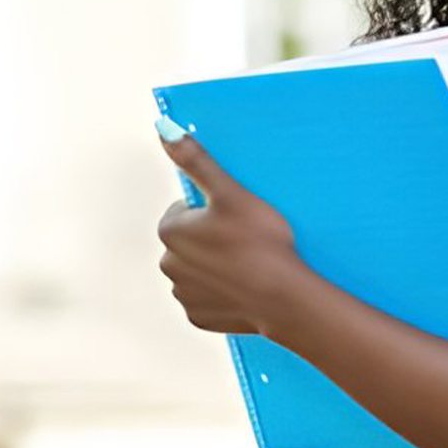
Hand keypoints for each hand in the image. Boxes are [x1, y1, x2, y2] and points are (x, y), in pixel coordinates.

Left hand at [156, 123, 311, 335]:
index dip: (213, 209)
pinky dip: (224, 292)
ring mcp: (184, 294)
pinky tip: (245, 285)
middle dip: (212, 238)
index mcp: (170, 231)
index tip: (237, 216)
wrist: (284, 297)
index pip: (185, 210)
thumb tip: (164, 129)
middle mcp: (168, 264)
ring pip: (200, 270)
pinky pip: (209, 298)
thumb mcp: (230, 191)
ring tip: (249, 262)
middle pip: (191, 241)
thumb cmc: (260, 240)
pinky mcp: (199, 318)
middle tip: (246, 238)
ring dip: (217, 265)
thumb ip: (196, 160)